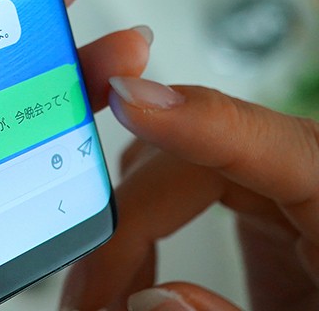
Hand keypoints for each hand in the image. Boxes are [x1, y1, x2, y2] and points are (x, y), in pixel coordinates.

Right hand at [59, 78, 318, 309]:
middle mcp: (311, 178)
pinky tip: (132, 276)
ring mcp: (285, 187)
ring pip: (175, 167)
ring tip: (104, 291)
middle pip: (190, 164)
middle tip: (92, 294)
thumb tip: (151, 301)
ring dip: (127, 227)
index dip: (190, 118)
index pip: (264, 142)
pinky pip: (184, 187)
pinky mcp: (264, 207)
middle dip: (126, 226)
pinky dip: (144, 231)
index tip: (126, 98)